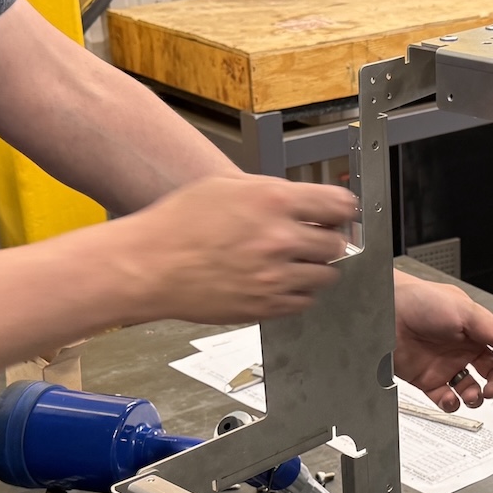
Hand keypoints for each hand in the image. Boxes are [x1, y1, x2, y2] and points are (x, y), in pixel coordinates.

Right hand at [104, 175, 354, 325]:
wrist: (150, 265)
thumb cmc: (179, 224)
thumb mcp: (226, 186)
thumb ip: (271, 192)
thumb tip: (304, 201)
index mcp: (273, 201)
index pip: (340, 206)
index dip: (342, 210)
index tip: (339, 214)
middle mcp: (280, 239)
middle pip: (336, 244)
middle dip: (326, 240)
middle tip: (311, 239)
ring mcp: (275, 277)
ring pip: (325, 276)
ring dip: (314, 268)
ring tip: (290, 262)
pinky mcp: (266, 306)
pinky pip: (303, 302)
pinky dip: (298, 292)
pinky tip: (278, 281)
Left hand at [391, 273, 492, 410]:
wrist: (385, 311)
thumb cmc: (419, 300)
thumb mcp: (465, 310)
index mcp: (477, 330)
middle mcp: (464, 348)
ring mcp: (447, 365)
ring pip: (473, 390)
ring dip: (477, 397)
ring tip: (471, 394)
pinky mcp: (428, 380)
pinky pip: (446, 399)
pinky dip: (451, 404)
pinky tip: (451, 398)